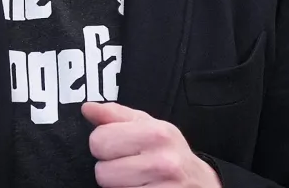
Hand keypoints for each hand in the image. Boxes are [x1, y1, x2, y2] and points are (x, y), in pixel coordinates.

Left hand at [82, 102, 220, 187]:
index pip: (99, 140)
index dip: (103, 145)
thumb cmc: (170, 153)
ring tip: (136, 180)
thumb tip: (88, 108)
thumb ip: (116, 115)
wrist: (201, 184)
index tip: (118, 148)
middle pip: (102, 172)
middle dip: (110, 170)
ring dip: (119, 187)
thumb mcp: (149, 126)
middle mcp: (162, 162)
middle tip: (129, 167)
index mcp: (156, 133)